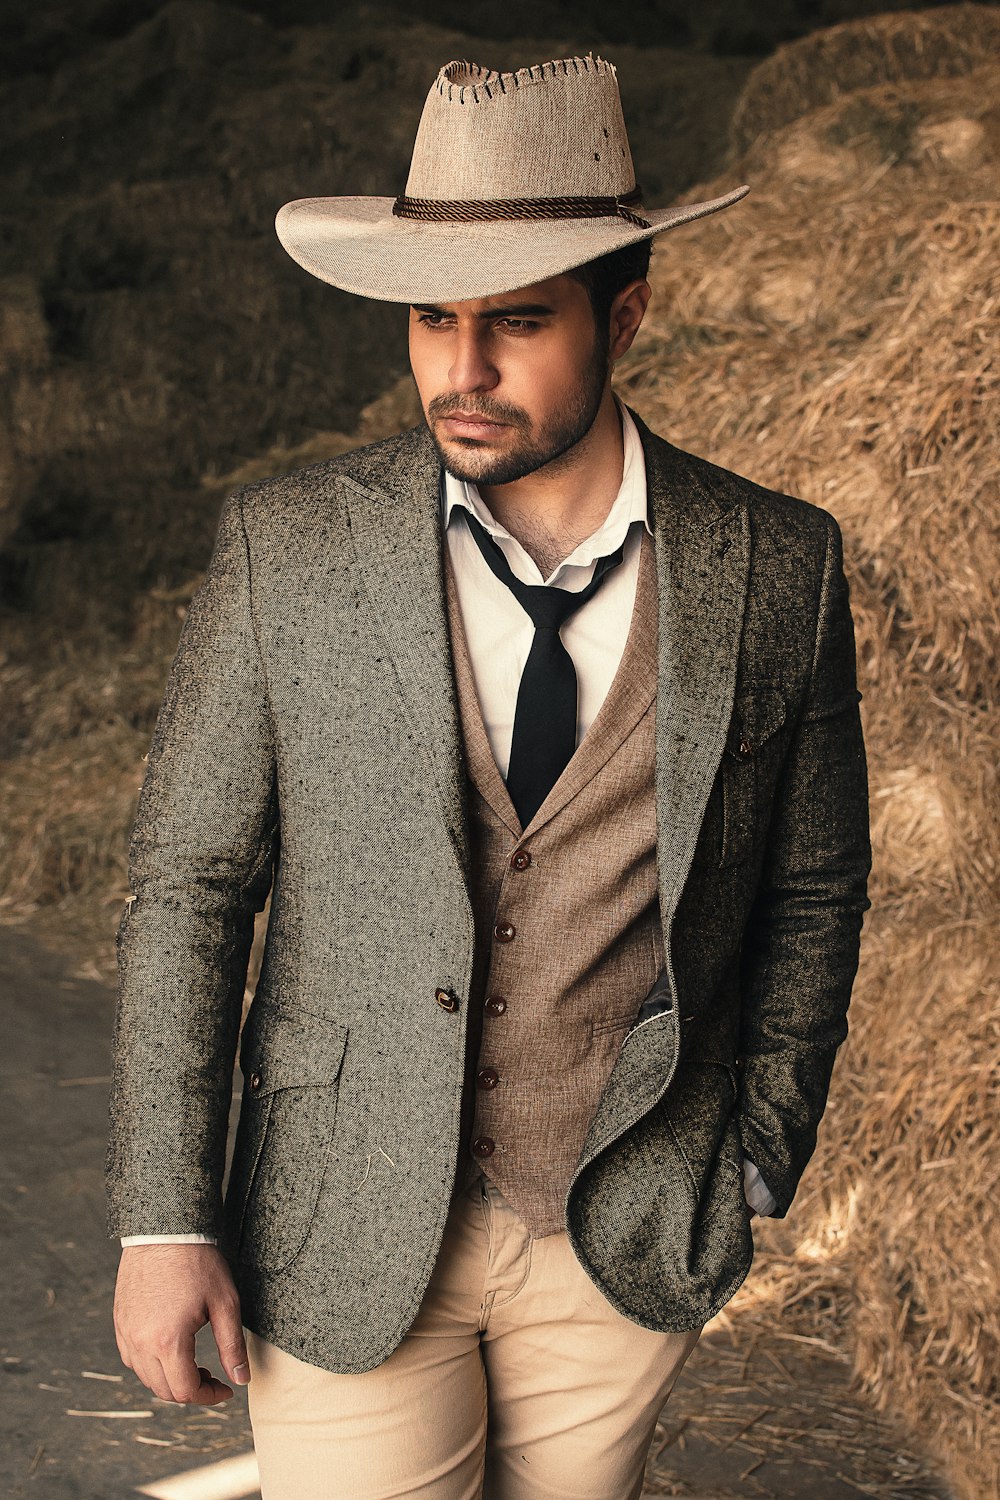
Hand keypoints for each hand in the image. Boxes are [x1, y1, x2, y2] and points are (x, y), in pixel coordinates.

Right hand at [114, 1243, 249, 1403]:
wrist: (164, 1229)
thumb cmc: (198, 1262)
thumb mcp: (225, 1303)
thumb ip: (232, 1346)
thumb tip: (241, 1380)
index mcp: (167, 1342)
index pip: (186, 1391)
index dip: (209, 1396)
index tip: (225, 1388)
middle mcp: (140, 1343)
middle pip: (164, 1390)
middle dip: (191, 1390)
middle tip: (213, 1375)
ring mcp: (125, 1333)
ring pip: (145, 1377)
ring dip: (170, 1379)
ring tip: (193, 1362)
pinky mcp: (119, 1322)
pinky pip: (132, 1358)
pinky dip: (151, 1364)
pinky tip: (170, 1349)